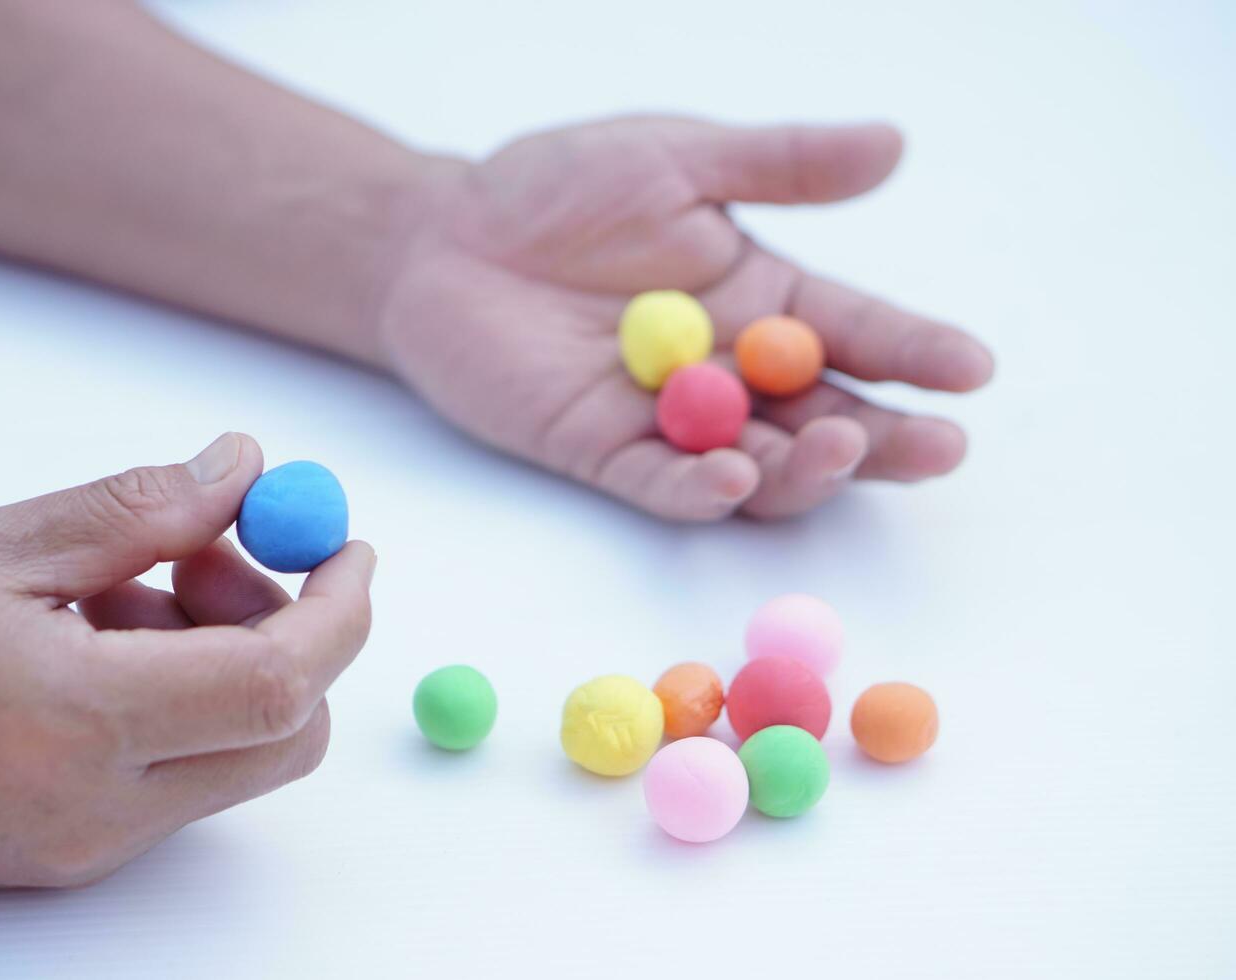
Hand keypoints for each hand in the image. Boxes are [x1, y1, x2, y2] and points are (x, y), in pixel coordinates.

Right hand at [0, 433, 374, 891]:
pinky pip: (183, 774)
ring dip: (227, 658)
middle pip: (287, 732)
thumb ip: (137, 511)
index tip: (349, 546)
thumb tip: (244, 469)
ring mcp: (95, 846)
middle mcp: (103, 808)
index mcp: (80, 723)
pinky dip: (182, 699)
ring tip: (118, 591)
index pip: (279, 682)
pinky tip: (98, 643)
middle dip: (286, 630)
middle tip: (208, 554)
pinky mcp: (79, 857)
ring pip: (240, 753)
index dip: (339, 609)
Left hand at [379, 118, 994, 519]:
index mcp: (761, 298)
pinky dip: (699, 490)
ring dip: (803, 468)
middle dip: (883, 435)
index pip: (856, 331)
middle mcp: (729, 370)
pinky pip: (660, 483)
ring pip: (756, 464)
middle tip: (937, 443)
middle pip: (824, 415)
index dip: (915, 350)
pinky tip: (734, 480)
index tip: (972, 366)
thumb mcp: (675, 158)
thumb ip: (777, 165)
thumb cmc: (554, 188)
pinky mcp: (601, 450)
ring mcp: (669, 418)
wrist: (441, 235)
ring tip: (838, 448)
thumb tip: (894, 144)